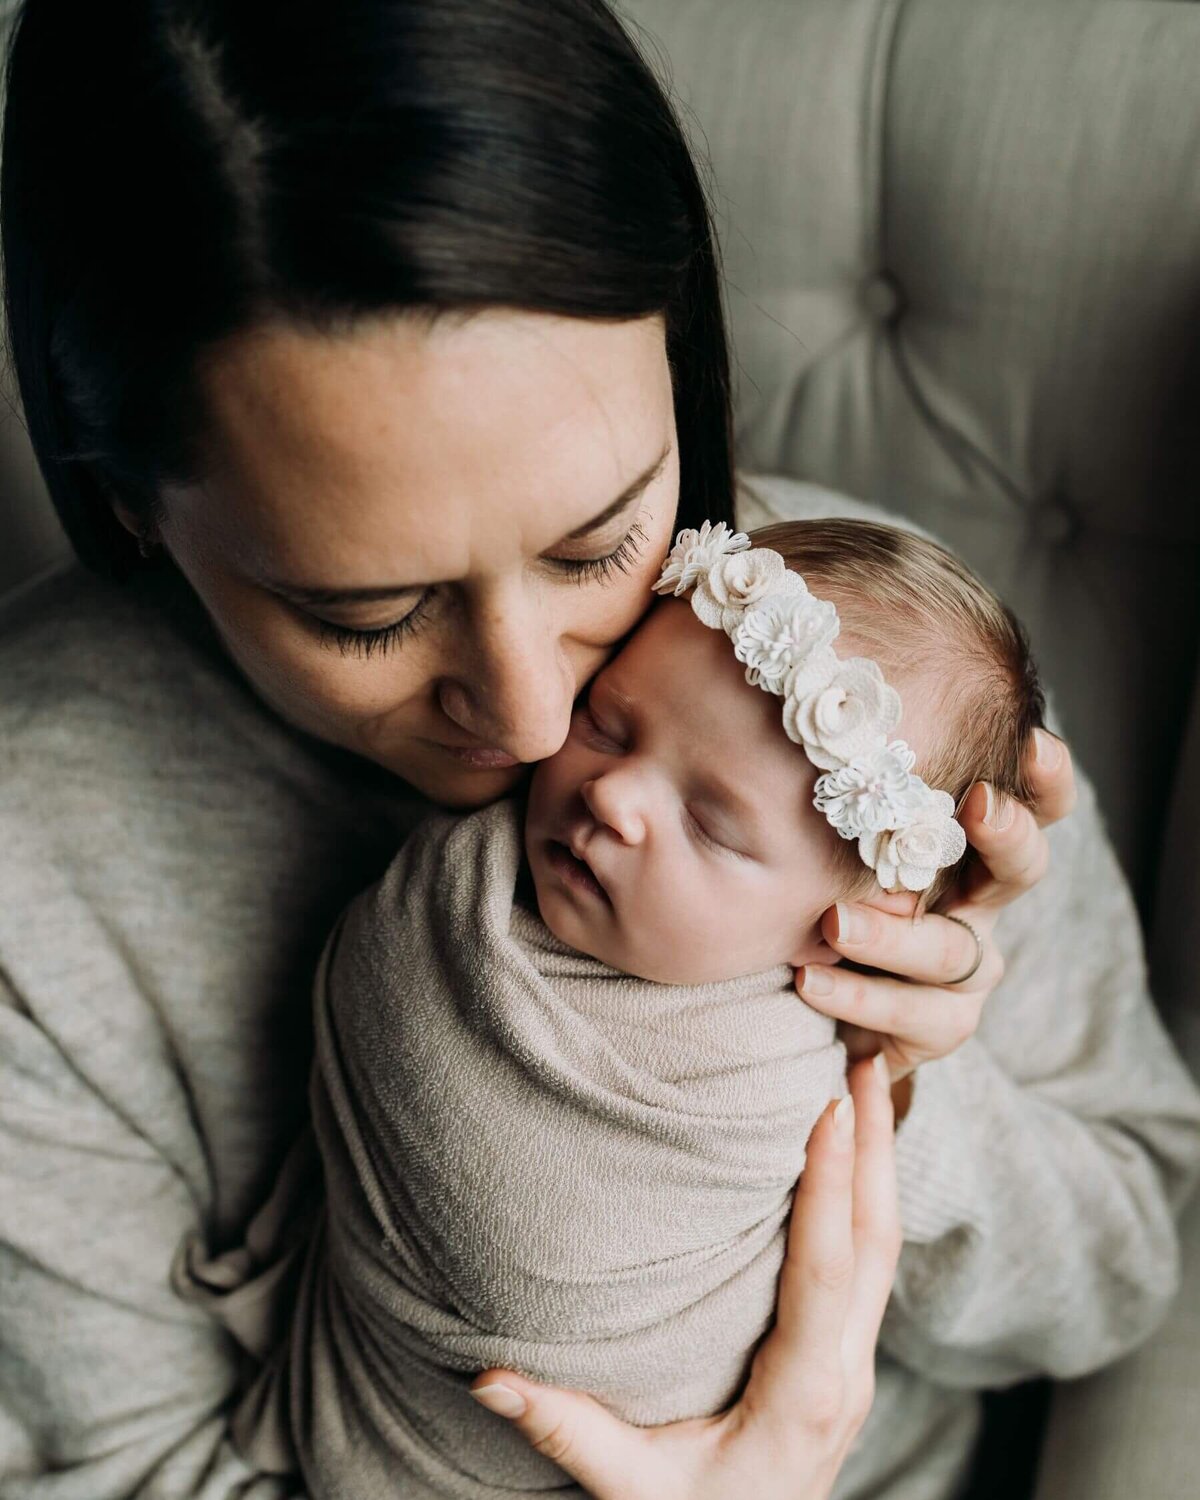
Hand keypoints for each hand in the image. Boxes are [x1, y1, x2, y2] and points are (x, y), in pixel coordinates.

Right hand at [468, 1055, 899, 1499]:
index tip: (834, 1107)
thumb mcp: (633, 1491)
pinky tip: (856, 1154)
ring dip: (881, 1161)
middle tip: (869, 1059)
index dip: (831, 1185)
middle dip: (876, 1145)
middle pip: (878, 1240)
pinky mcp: (849, 1359)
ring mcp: (856, 1366)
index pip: (826, 1268)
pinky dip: (870, 1197)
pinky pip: (875, 1262)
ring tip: (874, 1081)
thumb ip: (567, 1431)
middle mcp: (845, 1373)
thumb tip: (484, 1379)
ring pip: (886, 1247)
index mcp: (802, 1393)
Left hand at [798, 728, 1077, 1084]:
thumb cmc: (822, 892)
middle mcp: (978, 910)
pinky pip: (908, 1025)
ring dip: (890, 938)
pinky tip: (828, 1017)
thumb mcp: (832, 843)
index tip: (1033, 742)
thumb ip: (843, 799)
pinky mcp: (930, 1030)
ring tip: (831, 922)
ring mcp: (962, 977)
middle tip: (975, 804)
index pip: (1030, 807)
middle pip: (1019, 868)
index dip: (1046, 777)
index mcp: (967, 854)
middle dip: (1002, 833)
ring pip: (949, 954)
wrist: (811, 1002)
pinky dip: (864, 1020)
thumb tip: (812, 717)